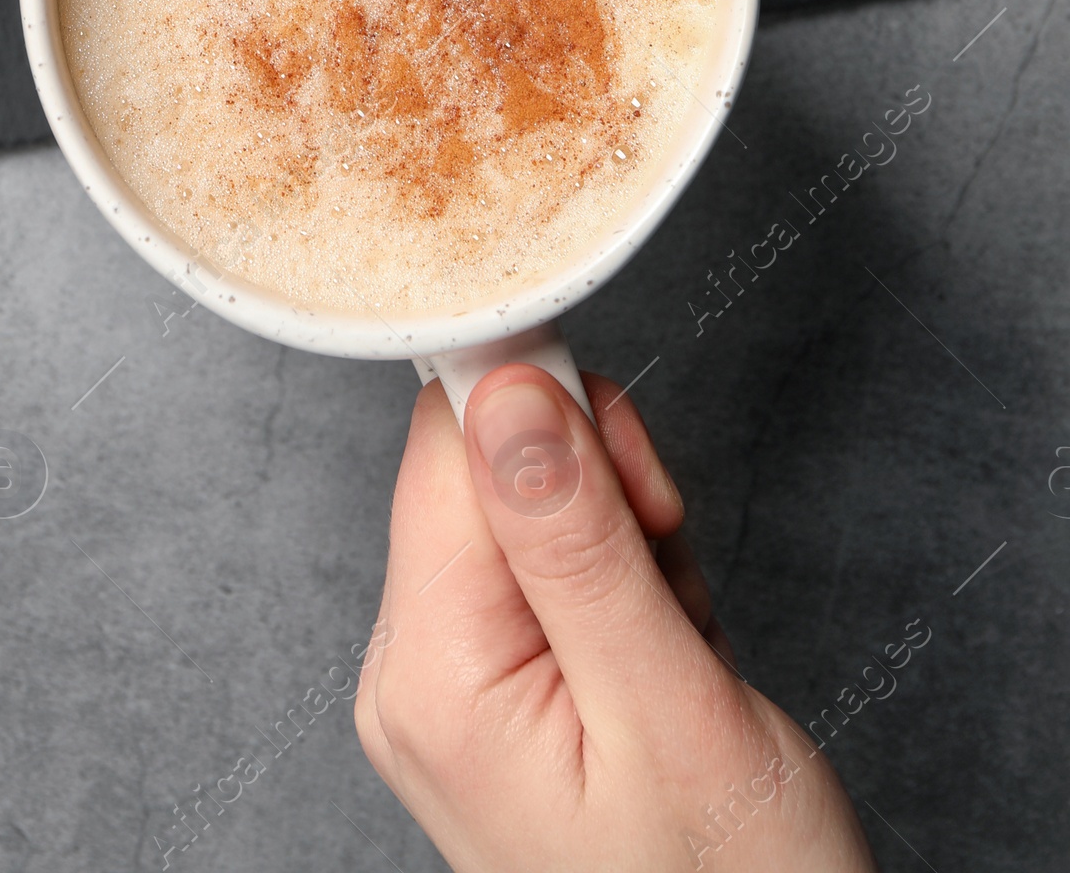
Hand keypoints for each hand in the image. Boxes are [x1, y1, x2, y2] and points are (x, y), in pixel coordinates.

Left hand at [356, 366, 876, 872]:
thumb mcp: (667, 707)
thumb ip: (576, 541)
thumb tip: (505, 386)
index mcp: (431, 674)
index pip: (450, 446)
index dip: (557, 427)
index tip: (643, 493)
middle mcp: (413, 675)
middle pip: (489, 472)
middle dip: (607, 502)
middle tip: (674, 595)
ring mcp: (450, 690)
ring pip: (535, 516)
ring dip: (632, 553)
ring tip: (679, 654)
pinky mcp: (496, 696)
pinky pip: (553, 576)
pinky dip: (631, 598)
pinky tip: (667, 668)